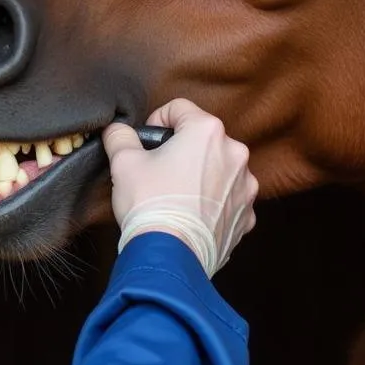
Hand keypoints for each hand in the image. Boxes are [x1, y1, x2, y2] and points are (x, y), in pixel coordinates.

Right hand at [101, 99, 258, 276]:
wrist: (170, 256)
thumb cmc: (149, 204)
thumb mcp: (123, 163)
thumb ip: (120, 137)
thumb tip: (117, 130)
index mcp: (206, 132)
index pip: (178, 108)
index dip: (156, 122)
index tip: (146, 143)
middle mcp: (235, 153)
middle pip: (202, 139)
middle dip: (180, 151)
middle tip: (157, 172)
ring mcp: (245, 187)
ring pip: (217, 169)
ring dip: (199, 176)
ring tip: (174, 197)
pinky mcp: (246, 215)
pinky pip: (227, 199)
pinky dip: (211, 203)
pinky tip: (190, 215)